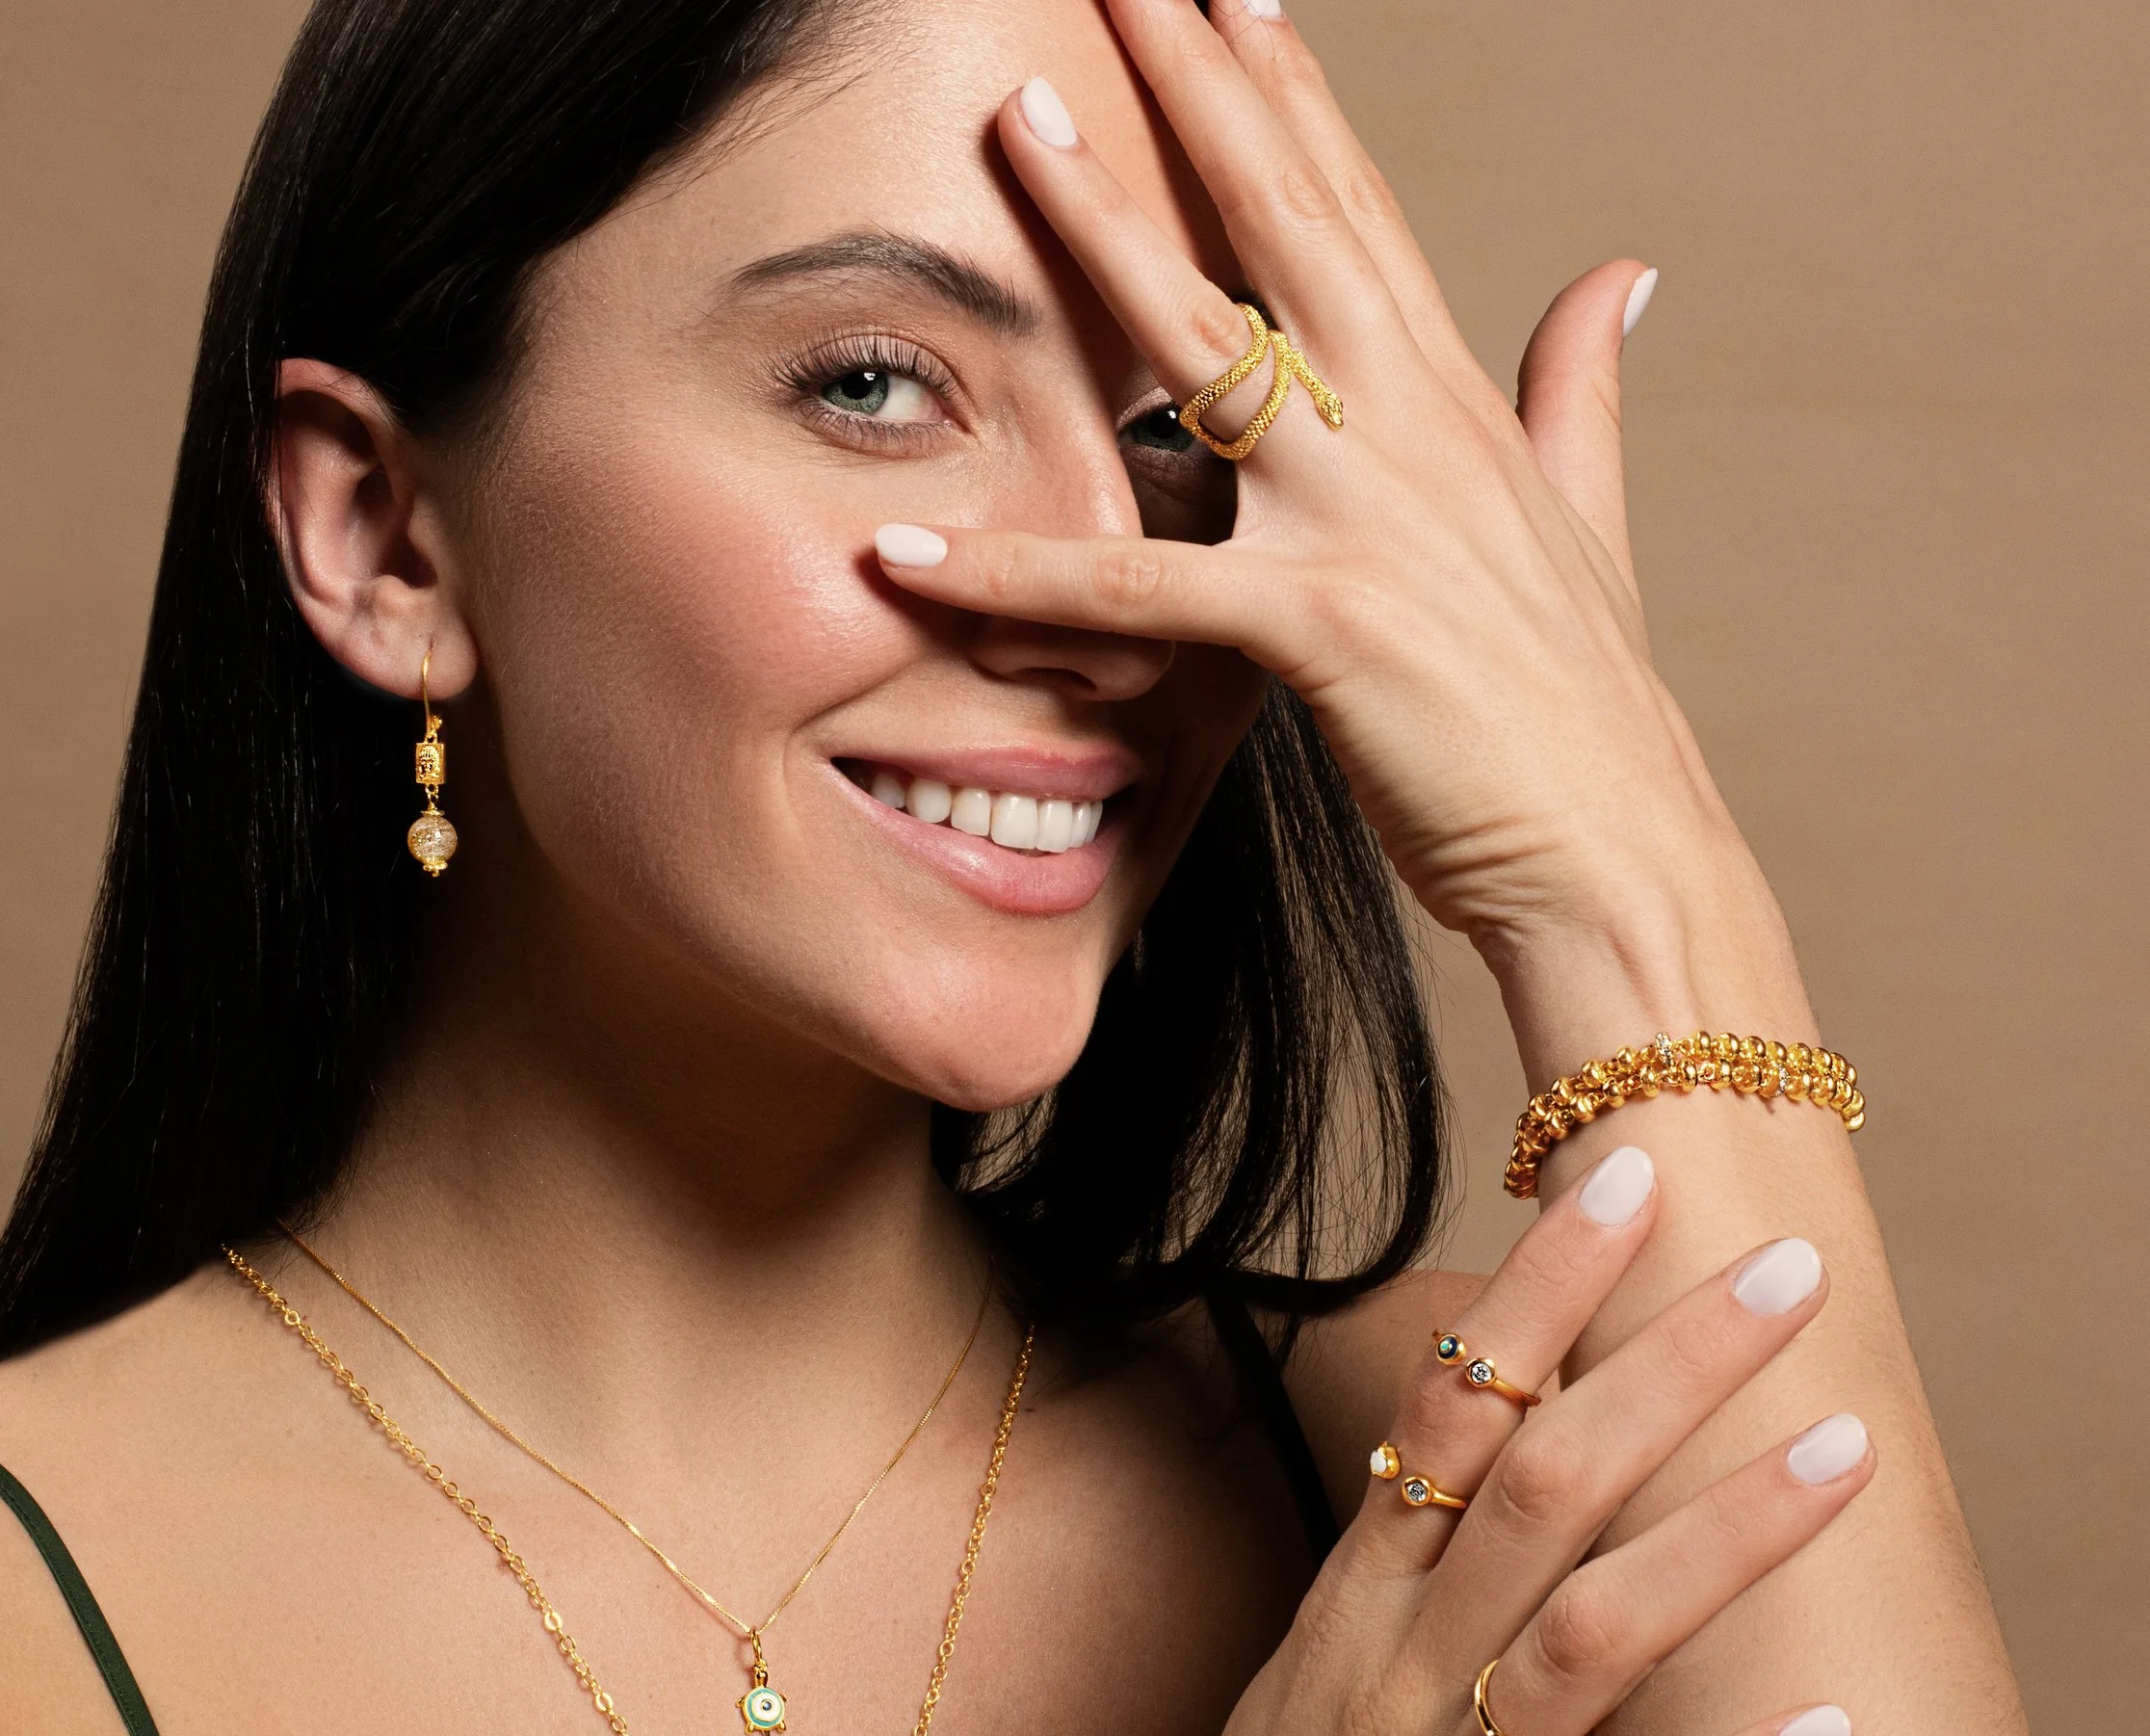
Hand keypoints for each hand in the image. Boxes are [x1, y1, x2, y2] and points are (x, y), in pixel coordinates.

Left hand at [870, 0, 1758, 962]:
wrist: (1617, 855)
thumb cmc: (1580, 713)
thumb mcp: (1583, 524)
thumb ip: (1580, 391)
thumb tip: (1619, 273)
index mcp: (1457, 406)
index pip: (1361, 214)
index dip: (1293, 97)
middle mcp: (1412, 433)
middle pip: (1290, 221)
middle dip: (1202, 86)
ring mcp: (1366, 521)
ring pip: (1211, 349)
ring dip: (1107, 232)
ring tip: (1014, 127)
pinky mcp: (1321, 629)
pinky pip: (1138, 591)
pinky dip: (1018, 579)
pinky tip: (910, 554)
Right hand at [1095, 1147, 1868, 1735]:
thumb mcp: (1293, 1707)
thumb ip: (1384, 1603)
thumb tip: (1463, 1497)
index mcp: (1348, 1616)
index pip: (1446, 1409)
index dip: (1540, 1287)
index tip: (1622, 1177)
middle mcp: (1396, 1678)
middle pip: (1544, 1481)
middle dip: (1668, 1363)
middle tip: (1787, 1267)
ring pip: (1599, 1628)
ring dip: (1728, 1533)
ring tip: (1852, 1443)